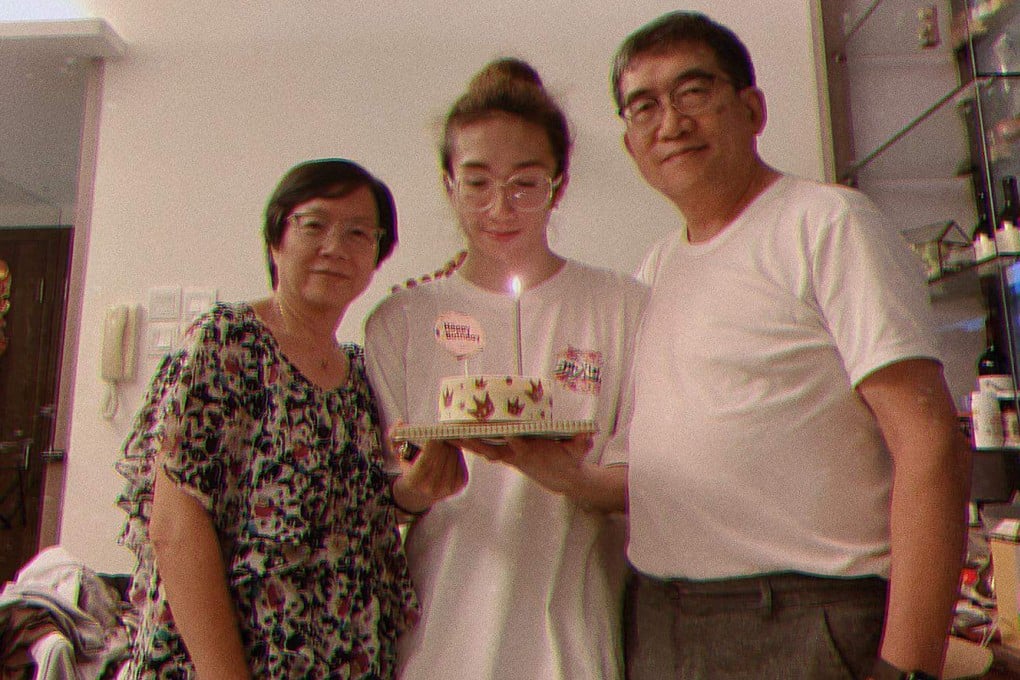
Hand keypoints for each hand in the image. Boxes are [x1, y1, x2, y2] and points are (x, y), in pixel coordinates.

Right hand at [392, 439, 467, 512]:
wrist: (419, 492)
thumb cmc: (409, 467)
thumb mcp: (397, 453)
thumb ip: (394, 436)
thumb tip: (400, 422)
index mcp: (414, 481)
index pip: (425, 459)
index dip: (430, 444)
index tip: (431, 434)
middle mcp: (431, 488)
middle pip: (441, 456)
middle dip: (441, 441)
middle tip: (440, 432)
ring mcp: (447, 488)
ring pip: (452, 457)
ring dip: (450, 445)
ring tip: (444, 440)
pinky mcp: (459, 484)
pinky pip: (460, 462)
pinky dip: (456, 453)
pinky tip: (449, 450)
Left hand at [456, 433, 593, 496]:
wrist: (564, 479)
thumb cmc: (570, 460)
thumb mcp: (579, 450)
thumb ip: (581, 441)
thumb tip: (587, 434)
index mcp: (531, 450)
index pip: (516, 442)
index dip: (506, 437)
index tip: (492, 428)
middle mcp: (516, 454)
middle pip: (491, 447)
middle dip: (473, 440)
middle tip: (454, 431)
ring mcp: (510, 457)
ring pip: (484, 449)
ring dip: (466, 443)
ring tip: (447, 433)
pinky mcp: (506, 457)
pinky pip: (486, 449)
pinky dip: (472, 444)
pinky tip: (457, 437)